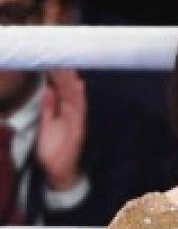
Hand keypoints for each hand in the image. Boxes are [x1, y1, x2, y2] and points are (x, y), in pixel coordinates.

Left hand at [36, 70, 86, 190]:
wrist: (57, 171)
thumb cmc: (53, 149)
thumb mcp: (47, 124)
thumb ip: (48, 107)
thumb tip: (48, 89)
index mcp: (64, 113)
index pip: (62, 90)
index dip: (59, 75)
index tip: (54, 59)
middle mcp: (72, 115)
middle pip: (70, 91)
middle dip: (66, 74)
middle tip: (61, 57)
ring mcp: (76, 122)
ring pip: (76, 98)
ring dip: (73, 83)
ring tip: (70, 67)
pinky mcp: (78, 130)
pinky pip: (80, 112)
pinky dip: (80, 99)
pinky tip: (79, 86)